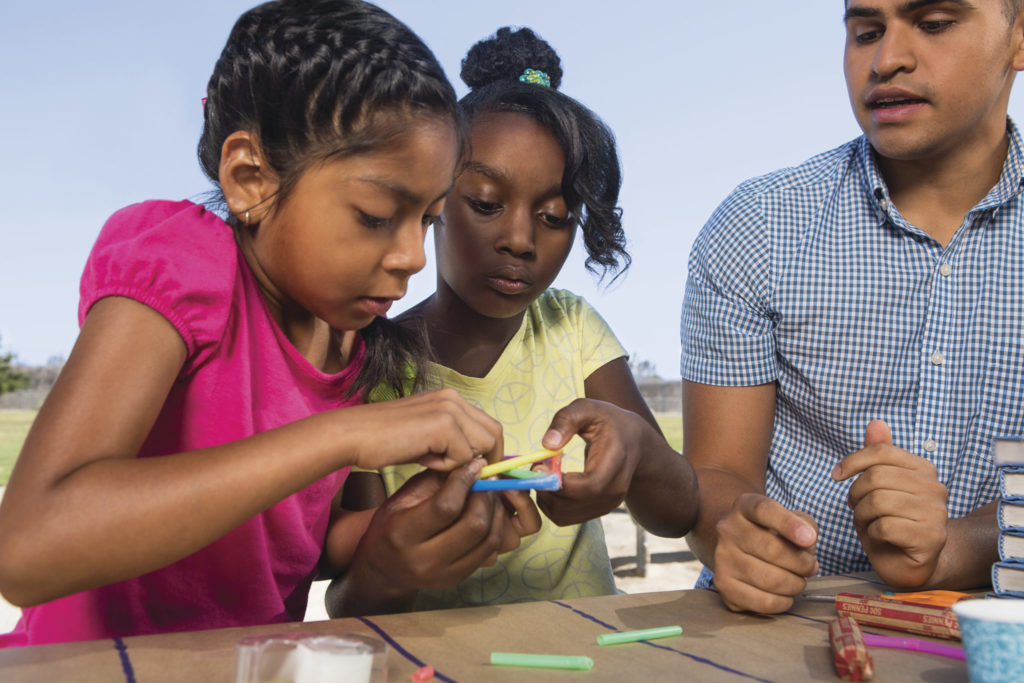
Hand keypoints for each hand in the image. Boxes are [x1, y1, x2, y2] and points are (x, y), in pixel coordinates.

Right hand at [343, 388, 502, 471]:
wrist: (353, 435)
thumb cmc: (384, 440)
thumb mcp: (426, 438)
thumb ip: (452, 443)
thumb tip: (478, 464)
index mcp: (450, 398)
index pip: (488, 425)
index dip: (490, 451)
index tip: (481, 472)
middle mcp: (454, 398)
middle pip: (494, 433)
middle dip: (488, 459)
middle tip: (468, 478)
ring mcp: (449, 409)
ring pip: (482, 446)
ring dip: (462, 462)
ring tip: (432, 461)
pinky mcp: (443, 425)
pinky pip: (462, 456)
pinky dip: (445, 465)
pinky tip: (421, 458)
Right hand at [343, 460, 539, 610]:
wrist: (383, 569)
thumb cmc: (391, 524)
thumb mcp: (403, 497)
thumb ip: (436, 480)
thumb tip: (472, 463)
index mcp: (402, 534)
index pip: (446, 507)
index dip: (465, 481)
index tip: (474, 466)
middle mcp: (422, 560)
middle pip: (474, 526)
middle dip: (486, 497)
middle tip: (486, 480)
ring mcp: (443, 575)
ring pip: (488, 540)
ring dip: (495, 513)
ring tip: (490, 495)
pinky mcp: (458, 579)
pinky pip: (490, 552)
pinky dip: (495, 529)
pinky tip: (489, 514)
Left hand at [533, 398, 648, 525]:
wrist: (636, 443)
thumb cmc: (608, 422)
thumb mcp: (588, 408)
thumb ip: (566, 420)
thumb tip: (547, 444)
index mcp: (616, 460)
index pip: (589, 486)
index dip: (559, 482)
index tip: (538, 466)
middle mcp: (616, 488)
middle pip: (574, 504)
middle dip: (546, 490)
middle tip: (534, 469)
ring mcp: (608, 503)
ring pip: (566, 515)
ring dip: (545, 499)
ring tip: (541, 474)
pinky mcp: (598, 510)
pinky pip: (566, 518)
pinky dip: (550, 505)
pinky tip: (549, 484)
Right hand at [711, 494, 818, 612]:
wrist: (739, 547)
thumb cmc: (773, 533)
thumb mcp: (791, 518)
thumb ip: (805, 525)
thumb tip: (807, 545)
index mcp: (744, 507)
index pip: (764, 510)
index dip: (788, 524)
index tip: (810, 539)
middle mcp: (727, 530)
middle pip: (772, 549)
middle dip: (802, 564)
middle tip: (811, 567)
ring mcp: (722, 558)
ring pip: (770, 579)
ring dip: (795, 584)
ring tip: (798, 581)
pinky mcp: (724, 585)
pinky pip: (763, 602)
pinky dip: (783, 602)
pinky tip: (785, 595)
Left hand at [833, 420, 948, 587]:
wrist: (911, 563)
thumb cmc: (890, 522)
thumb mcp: (878, 486)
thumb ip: (878, 456)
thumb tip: (875, 422)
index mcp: (923, 469)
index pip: (881, 451)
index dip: (853, 460)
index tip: (836, 475)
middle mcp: (935, 488)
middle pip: (876, 477)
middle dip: (855, 494)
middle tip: (856, 508)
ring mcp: (937, 513)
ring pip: (878, 501)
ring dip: (862, 515)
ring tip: (868, 522)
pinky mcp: (931, 538)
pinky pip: (885, 526)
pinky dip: (872, 533)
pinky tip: (879, 537)